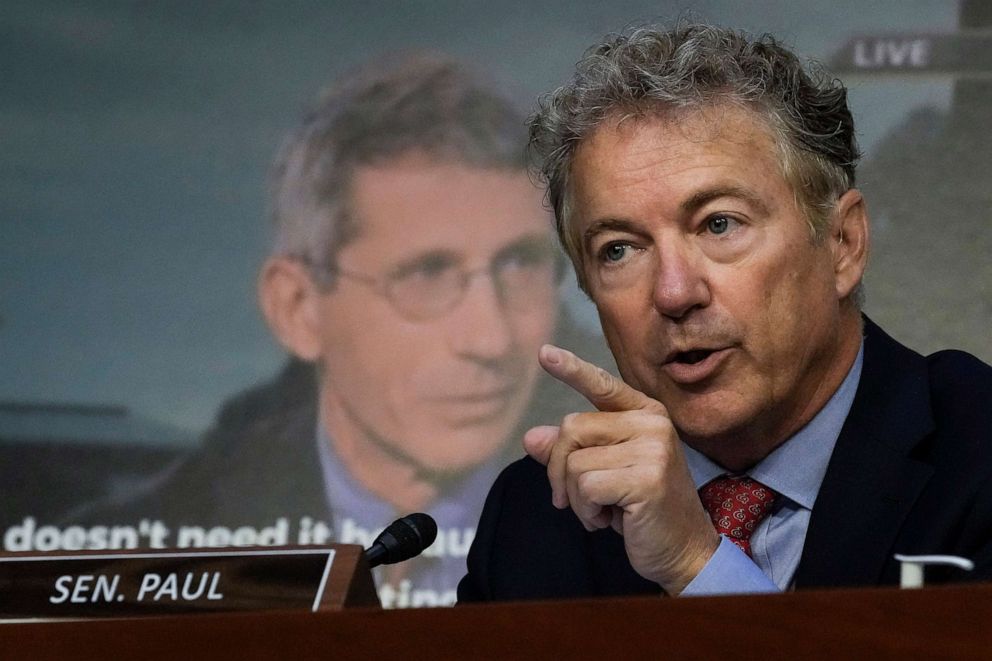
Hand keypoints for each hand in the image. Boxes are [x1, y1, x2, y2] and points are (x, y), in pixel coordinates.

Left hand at [524, 344, 719, 594]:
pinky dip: (585, 511)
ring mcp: (653, 448)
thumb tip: (531, 437)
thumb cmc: (641, 509)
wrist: (683, 550)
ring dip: (576, 497)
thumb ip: (570, 451)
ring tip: (604, 510)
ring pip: (573, 462)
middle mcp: (652, 423)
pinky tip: (609, 520)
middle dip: (559, 470)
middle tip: (577, 499)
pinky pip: (584, 486)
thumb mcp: (604, 473)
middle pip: (571, 428)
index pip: (602, 385)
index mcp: (644, 413)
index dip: (571, 369)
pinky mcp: (647, 478)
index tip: (543, 353)